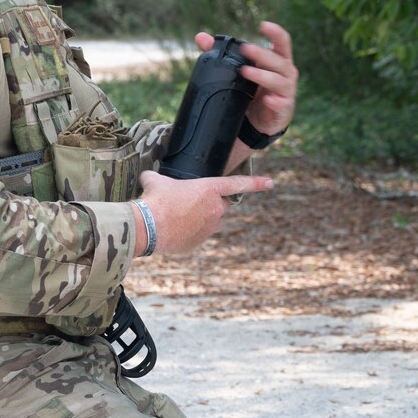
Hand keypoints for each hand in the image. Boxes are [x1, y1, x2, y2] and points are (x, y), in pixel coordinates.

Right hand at [134, 168, 272, 256]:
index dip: (256, 183)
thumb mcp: (154, 180)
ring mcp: (209, 227)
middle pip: (222, 204)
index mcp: (209, 189)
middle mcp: (215, 208)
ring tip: (180, 215)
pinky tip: (174, 228)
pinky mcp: (199, 241)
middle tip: (190, 201)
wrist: (147, 228)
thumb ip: (156, 176)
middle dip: (211, 202)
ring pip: (213, 220)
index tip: (270, 183)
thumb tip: (148, 175)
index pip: (238, 184)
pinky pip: (201, 234)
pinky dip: (191, 231)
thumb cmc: (153, 200)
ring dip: (204, 217)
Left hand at [196, 21, 296, 152]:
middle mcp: (286, 73)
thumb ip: (223, 53)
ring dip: (262, 75)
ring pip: (278, 81)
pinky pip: (281, 104)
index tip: (262, 25)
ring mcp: (286, 91)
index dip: (275, 33)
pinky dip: (274, 102)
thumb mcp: (242, 70)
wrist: (264, 120)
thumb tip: (201, 37)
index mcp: (278, 60)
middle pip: (278, 60)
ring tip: (245, 72)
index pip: (283, 42)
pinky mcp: (284, 108)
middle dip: (261, 54)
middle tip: (244, 48)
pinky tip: (266, 100)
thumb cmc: (255, 88)